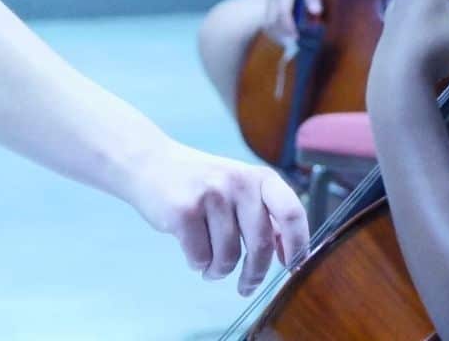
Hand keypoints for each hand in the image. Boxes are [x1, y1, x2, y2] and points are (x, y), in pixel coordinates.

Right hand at [125, 139, 309, 296]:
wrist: (150, 163)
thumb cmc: (200, 182)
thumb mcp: (237, 186)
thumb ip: (262, 213)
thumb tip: (288, 253)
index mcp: (258, 177)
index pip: (291, 213)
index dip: (298, 245)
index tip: (293, 268)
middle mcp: (238, 183)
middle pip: (261, 244)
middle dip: (254, 274)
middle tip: (246, 286)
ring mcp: (211, 195)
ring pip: (228, 256)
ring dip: (218, 270)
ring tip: (210, 265)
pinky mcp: (184, 211)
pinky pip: (200, 257)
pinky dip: (197, 264)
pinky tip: (193, 253)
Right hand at [262, 0, 322, 45]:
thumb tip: (316, 12)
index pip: (283, 11)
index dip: (288, 26)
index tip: (296, 37)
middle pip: (270, 20)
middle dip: (281, 35)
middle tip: (296, 44)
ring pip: (267, 20)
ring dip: (277, 33)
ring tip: (292, 42)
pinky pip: (269, 17)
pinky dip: (276, 28)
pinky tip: (288, 34)